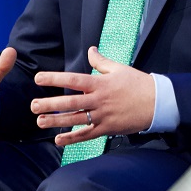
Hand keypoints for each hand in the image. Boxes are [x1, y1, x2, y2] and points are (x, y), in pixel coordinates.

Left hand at [31, 46, 155, 146]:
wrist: (157, 102)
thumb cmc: (138, 83)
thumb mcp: (120, 68)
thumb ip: (101, 62)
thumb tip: (91, 50)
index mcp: (100, 83)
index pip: (73, 80)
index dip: (54, 79)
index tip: (38, 78)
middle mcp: (99, 100)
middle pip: (70, 102)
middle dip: (50, 104)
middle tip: (33, 106)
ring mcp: (103, 116)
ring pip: (76, 119)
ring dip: (57, 121)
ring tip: (40, 122)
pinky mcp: (108, 129)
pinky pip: (87, 135)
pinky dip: (72, 139)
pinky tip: (58, 140)